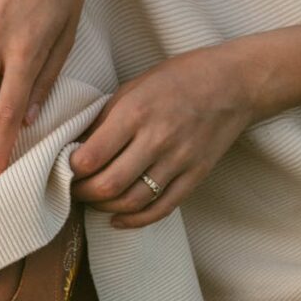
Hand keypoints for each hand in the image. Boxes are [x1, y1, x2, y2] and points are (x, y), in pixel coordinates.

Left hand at [69, 41, 262, 227]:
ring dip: (105, 208)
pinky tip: (118, 218)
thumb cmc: (178, 80)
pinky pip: (160, 209)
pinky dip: (134, 220)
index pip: (91, 157)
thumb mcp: (134, 87)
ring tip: (95, 201)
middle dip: (83, 194)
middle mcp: (157, 139)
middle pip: (108, 185)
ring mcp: (179, 161)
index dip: (71, 169)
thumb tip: (76, 149)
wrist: (234, 84)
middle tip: (75, 190)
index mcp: (136, 112)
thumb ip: (105, 120)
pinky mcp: (195, 177)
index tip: (66, 167)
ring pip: (132, 202)